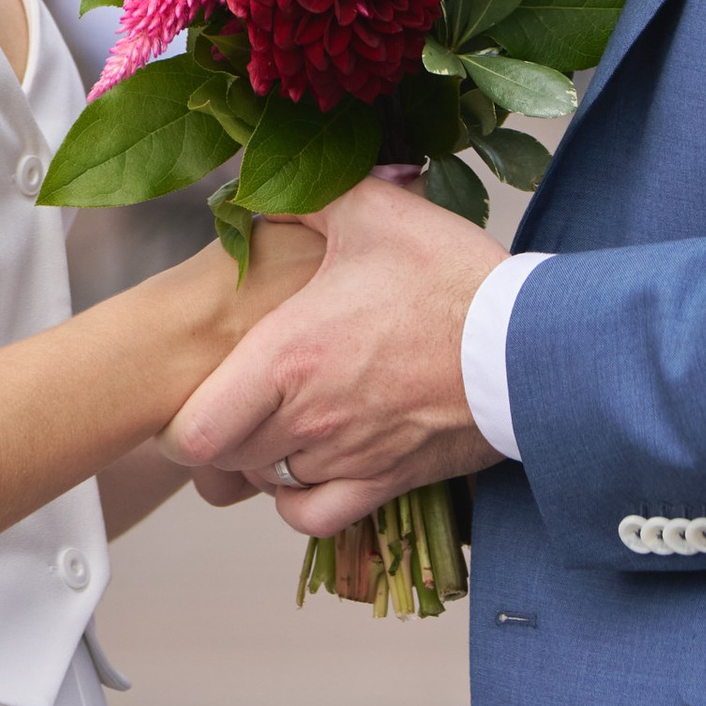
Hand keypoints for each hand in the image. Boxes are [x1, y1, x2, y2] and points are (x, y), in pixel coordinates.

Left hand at [163, 175, 505, 531]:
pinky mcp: (387, 480)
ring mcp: (347, 456)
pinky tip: (306, 469)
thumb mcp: (373, 210)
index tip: (190, 398)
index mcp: (287, 356)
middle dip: (222, 434)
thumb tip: (258, 188)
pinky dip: (299, 501)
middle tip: (236, 398)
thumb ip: (306, 197)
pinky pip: (315, 517)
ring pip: (269, 483)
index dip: (177, 425)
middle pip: (226, 459)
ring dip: (263, 458)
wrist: (527, 343)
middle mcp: (308, 419)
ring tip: (279, 420)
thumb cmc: (449, 276)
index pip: (193, 432)